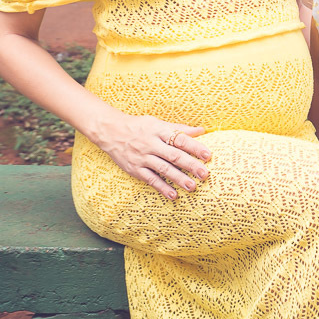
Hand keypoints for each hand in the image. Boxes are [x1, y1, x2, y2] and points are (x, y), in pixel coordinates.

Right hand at [94, 113, 210, 199]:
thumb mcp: (158, 123)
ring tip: (192, 187)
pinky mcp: (135, 169)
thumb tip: (202, 130)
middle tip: (205, 174)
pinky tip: (173, 195)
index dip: (195, 147)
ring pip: (163, 169)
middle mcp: (151, 144)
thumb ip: (179, 128)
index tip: (208, 155)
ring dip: (178, 179)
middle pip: (174, 155)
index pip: (180, 139)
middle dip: (190, 165)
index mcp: (159, 131)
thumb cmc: (139, 126)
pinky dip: (162, 187)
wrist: (111, 132)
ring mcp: (142, 157)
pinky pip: (150, 179)